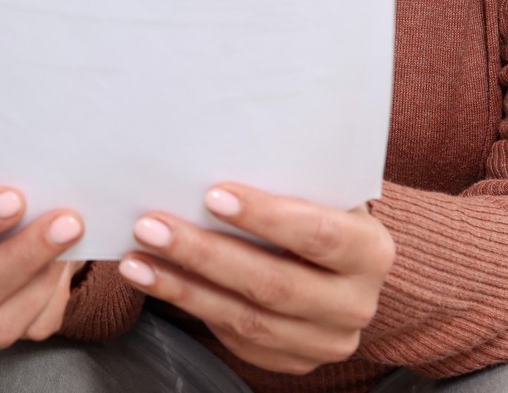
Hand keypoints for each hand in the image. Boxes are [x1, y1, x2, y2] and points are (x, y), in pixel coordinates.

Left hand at [118, 184, 393, 375]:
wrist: (344, 269)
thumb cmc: (320, 211)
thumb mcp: (321, 190)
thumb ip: (286, 177)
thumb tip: (214, 147)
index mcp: (369, 252)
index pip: (318, 234)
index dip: (266, 217)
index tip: (212, 195)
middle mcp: (354, 303)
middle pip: (272, 283)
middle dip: (204, 254)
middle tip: (151, 227)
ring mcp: (324, 340)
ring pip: (246, 318)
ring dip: (182, 287)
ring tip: (137, 259)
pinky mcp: (293, 359)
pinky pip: (234, 337)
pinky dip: (188, 306)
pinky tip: (154, 280)